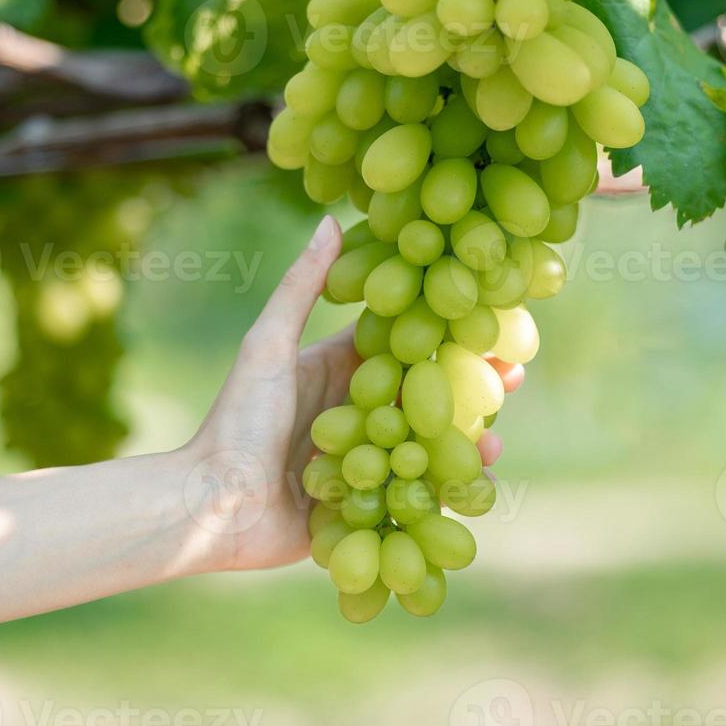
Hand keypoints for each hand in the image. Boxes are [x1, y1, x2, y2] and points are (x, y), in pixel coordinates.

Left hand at [187, 216, 525, 572]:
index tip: (486, 318)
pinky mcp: (362, 506)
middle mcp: (354, 413)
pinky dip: (446, 489)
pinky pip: (412, 495)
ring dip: (464, 440)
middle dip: (470, 385)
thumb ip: (300, 288)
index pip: (402, 343)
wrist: (211, 506)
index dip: (444, 329)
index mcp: (336, 370)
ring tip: (495, 440)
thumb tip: (330, 219)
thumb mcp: (267, 347)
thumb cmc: (236, 421)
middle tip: (514, 375)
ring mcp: (362, 461)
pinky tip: (476, 485)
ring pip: (425, 445)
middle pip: (424, 393)